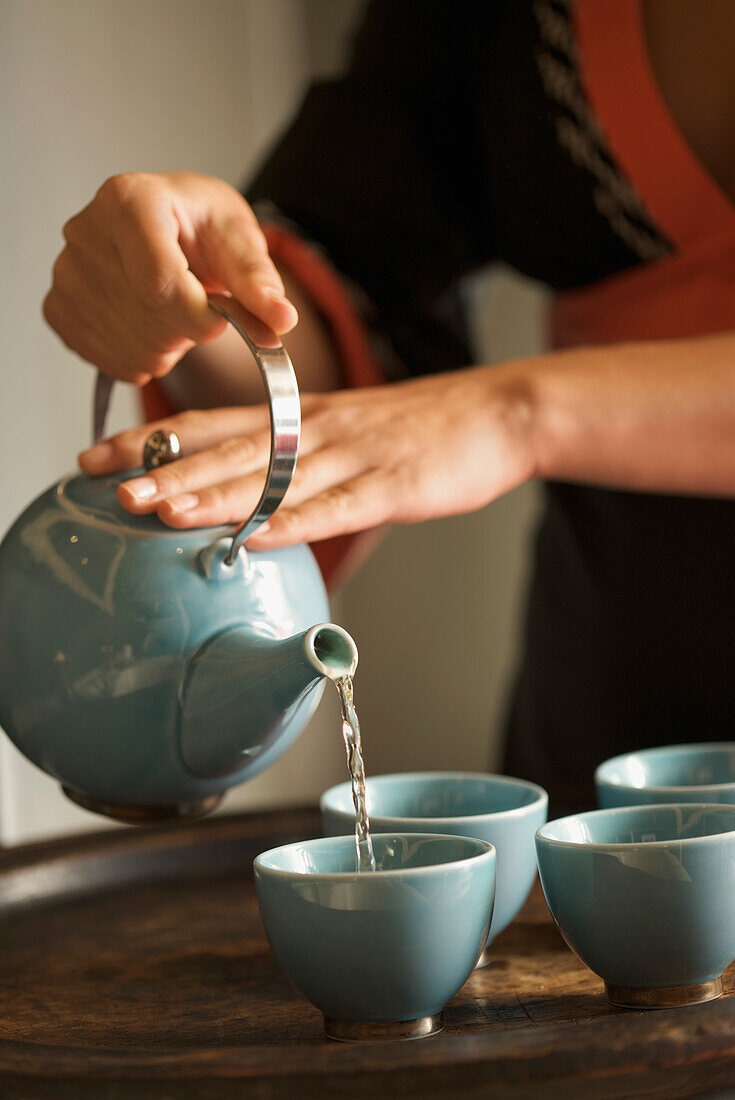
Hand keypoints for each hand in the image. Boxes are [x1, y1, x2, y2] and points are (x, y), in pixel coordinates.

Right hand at [43, 172, 297, 384]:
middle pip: (147, 318)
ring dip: (167, 348)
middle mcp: (84, 230)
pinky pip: (105, 359)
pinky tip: (150, 331)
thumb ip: (259, 281)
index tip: (221, 324)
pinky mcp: (57, 307)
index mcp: (129, 198)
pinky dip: (138, 359)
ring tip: (175, 315)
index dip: (198, 316)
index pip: (159, 281)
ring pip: (129, 346)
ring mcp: (65, 271)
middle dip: (188, 330)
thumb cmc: (202, 229)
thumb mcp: (239, 240)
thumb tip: (282, 319)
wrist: (170, 233)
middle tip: (201, 310)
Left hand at [78, 366, 537, 547]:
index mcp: (301, 417)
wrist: (497, 413)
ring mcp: (353, 456)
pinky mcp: (391, 485)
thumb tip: (251, 500)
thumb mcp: (349, 433)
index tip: (98, 457)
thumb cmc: (421, 430)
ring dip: (212, 496)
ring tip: (157, 510)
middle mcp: (315, 430)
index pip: (213, 424)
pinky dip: (292, 523)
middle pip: (228, 449)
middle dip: (162, 469)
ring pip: (272, 477)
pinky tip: (254, 539)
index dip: (153, 440)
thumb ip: (299, 460)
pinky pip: (335, 507)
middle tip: (104, 487)